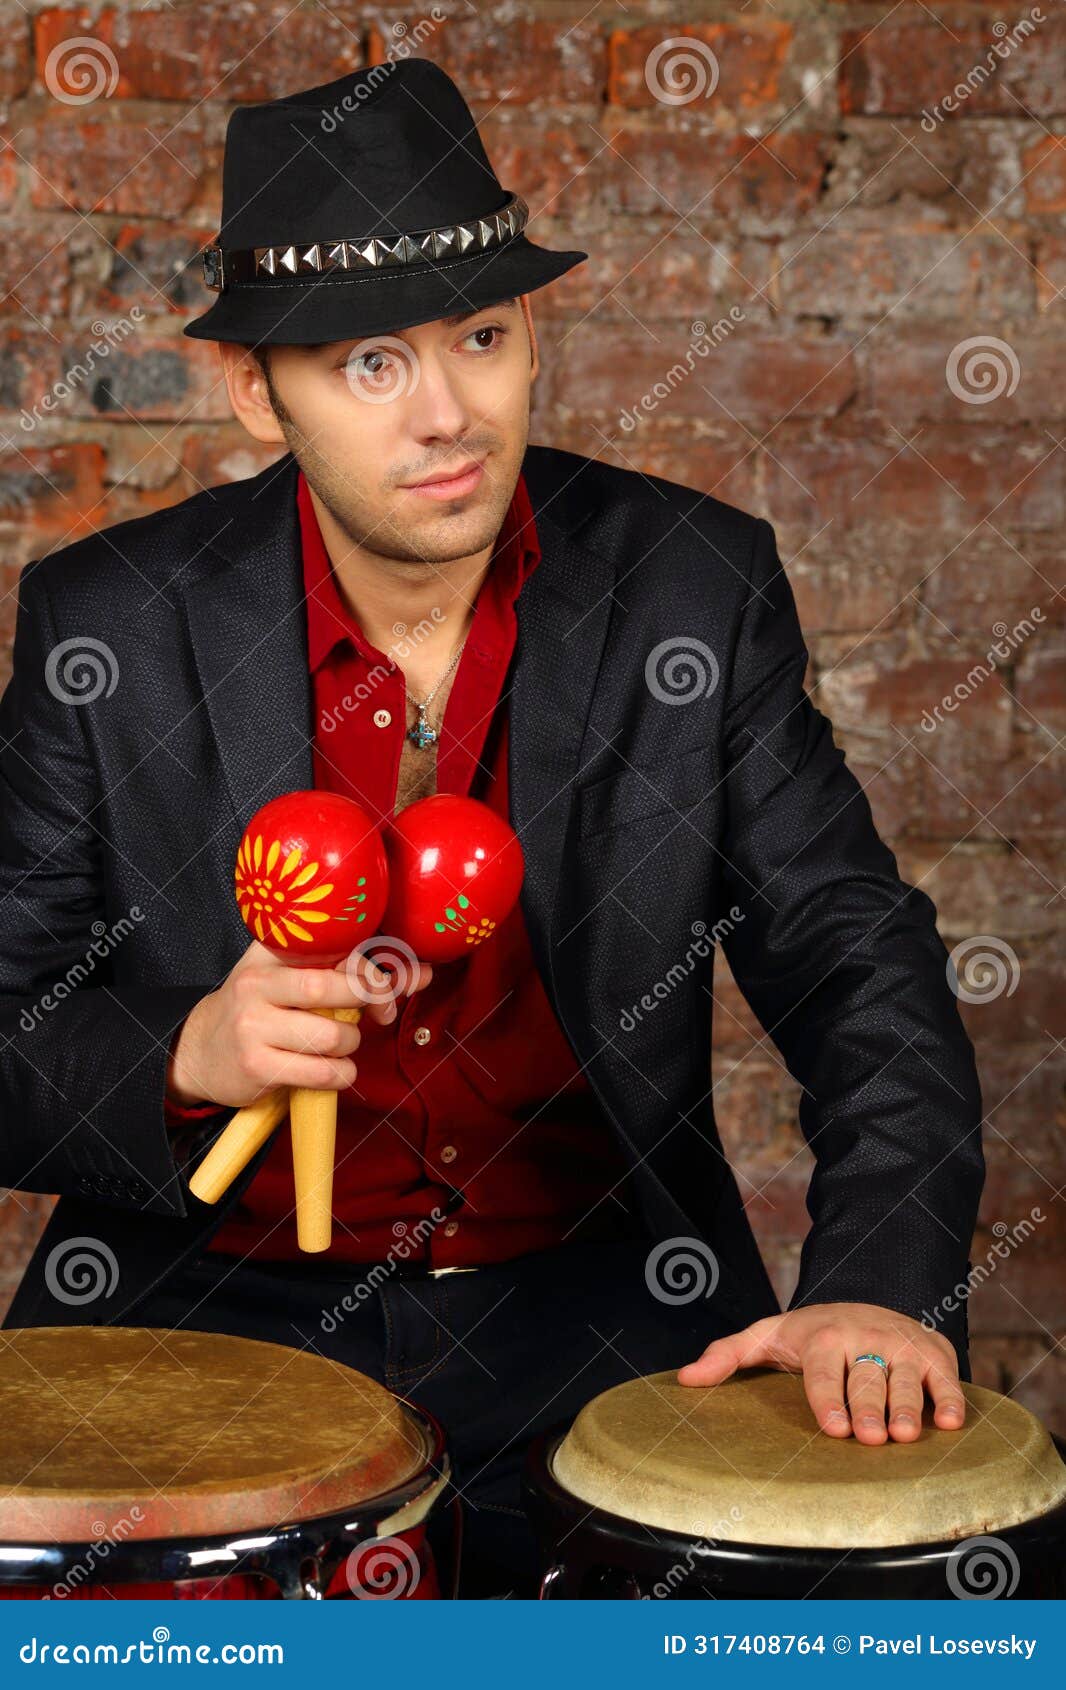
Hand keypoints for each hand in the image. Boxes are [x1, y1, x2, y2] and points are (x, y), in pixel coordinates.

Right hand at [166, 940, 432, 1108]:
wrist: (198, 1052)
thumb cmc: (260, 1010)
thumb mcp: (288, 979)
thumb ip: (347, 973)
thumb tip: (421, 974)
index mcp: (268, 954)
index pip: (330, 947)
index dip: (371, 967)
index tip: (393, 986)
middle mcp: (256, 985)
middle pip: (329, 987)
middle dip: (368, 1001)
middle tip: (378, 1013)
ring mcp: (253, 1026)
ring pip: (330, 1035)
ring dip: (352, 1044)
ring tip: (344, 1046)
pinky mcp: (257, 1066)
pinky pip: (320, 1072)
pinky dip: (341, 1074)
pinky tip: (336, 1071)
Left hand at [677, 1302, 965, 1444]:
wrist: (866, 1301)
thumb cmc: (811, 1333)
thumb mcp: (768, 1336)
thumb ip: (728, 1356)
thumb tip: (683, 1380)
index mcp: (824, 1336)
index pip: (824, 1372)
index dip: (829, 1400)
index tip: (834, 1429)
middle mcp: (865, 1338)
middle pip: (868, 1379)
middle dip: (870, 1408)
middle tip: (872, 1438)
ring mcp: (902, 1344)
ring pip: (907, 1379)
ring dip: (909, 1407)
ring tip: (905, 1436)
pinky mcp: (934, 1352)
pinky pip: (945, 1376)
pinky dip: (950, 1397)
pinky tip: (951, 1422)